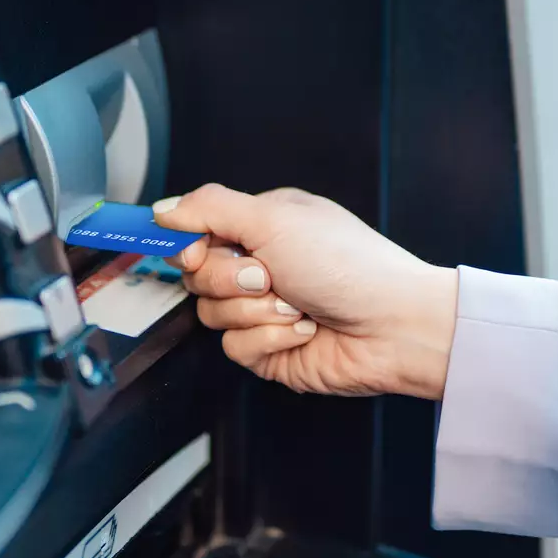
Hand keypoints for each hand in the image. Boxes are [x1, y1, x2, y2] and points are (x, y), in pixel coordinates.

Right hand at [154, 184, 457, 399]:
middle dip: (229, 278)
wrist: (394, 326)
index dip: (187, 244)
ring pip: (212, 314)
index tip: (192, 250)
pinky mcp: (270, 349)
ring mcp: (264, 309)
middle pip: (197, 275)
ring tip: (296, 303)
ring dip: (255, 311)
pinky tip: (303, 329)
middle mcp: (262, 264)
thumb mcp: (274, 218)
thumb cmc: (351, 265)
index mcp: (263, 224)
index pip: (196, 230)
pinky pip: (235, 348)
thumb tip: (164, 208)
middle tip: (268, 275)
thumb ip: (210, 208)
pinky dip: (269, 338)